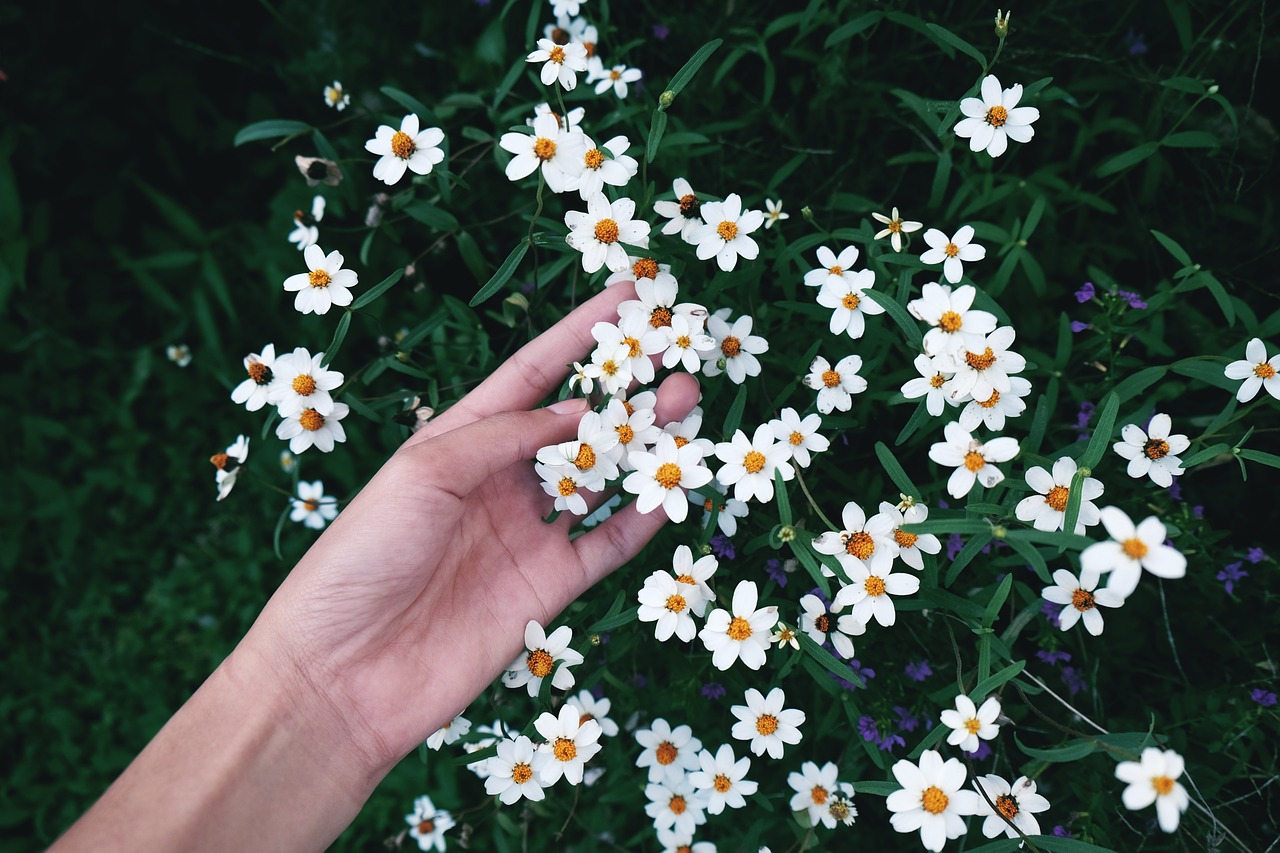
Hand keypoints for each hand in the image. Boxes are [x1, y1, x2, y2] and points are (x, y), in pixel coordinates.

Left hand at [245, 281, 699, 774]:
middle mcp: (500, 480)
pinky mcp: (550, 586)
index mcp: (461, 440)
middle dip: (629, 385)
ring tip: (686, 406)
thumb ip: (505, 437)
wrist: (343, 673)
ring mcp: (528, 533)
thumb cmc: (361, 559)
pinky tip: (673, 488)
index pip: (533, 373)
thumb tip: (580, 411)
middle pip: (580, 422)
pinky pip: (610, 543)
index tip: (630, 296)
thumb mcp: (425, 474)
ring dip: (647, 443)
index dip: (581, 334)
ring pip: (604, 478)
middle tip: (680, 352)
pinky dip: (644, 517)